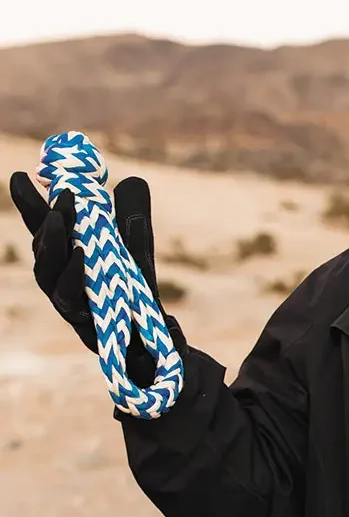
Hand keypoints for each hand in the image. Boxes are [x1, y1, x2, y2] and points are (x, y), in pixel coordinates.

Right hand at [8, 172, 181, 384]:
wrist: (156, 339)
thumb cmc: (137, 293)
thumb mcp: (136, 250)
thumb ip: (131, 217)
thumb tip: (131, 181)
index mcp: (67, 262)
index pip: (44, 232)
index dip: (32, 207)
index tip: (24, 176)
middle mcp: (62, 283)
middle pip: (43, 253)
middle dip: (46, 221)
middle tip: (63, 193)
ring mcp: (72, 306)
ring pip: (51, 277)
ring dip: (54, 244)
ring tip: (63, 217)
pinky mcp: (88, 327)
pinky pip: (74, 301)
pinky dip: (77, 275)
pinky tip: (84, 254)